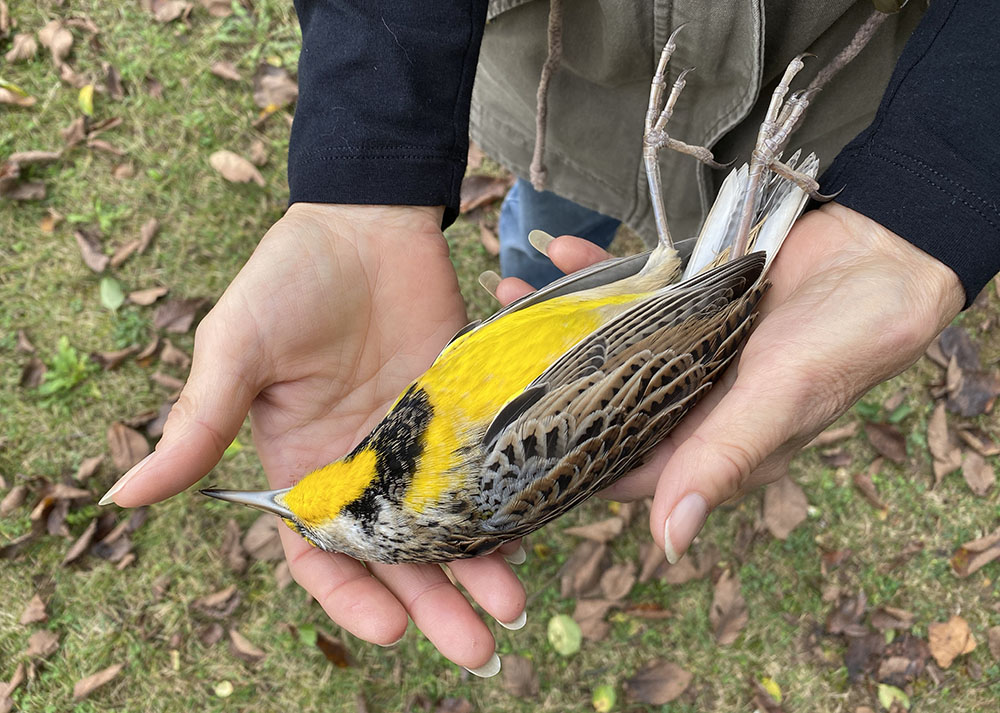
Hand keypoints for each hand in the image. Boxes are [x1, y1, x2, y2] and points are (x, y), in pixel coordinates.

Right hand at [104, 203, 525, 671]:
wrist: (364, 221)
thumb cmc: (288, 279)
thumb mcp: (236, 350)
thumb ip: (197, 424)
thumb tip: (121, 497)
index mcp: (301, 467)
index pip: (320, 555)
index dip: (351, 597)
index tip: (390, 627)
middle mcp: (361, 467)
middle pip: (397, 556)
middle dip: (432, 604)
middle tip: (476, 651)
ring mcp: (417, 443)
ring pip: (447, 525)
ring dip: (478, 569)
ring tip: (513, 611)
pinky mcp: (461, 413)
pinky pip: (483, 472)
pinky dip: (504, 506)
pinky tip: (527, 535)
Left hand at [497, 203, 963, 561]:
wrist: (882, 254)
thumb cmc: (843, 340)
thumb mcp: (777, 402)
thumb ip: (719, 461)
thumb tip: (669, 543)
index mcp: (707, 446)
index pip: (621, 468)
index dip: (564, 463)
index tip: (505, 446)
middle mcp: (688, 404)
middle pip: (600, 401)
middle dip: (545, 380)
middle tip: (489, 358)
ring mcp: (684, 351)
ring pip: (606, 343)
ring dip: (559, 318)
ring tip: (507, 293)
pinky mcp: (687, 302)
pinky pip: (630, 290)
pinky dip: (599, 271)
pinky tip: (559, 250)